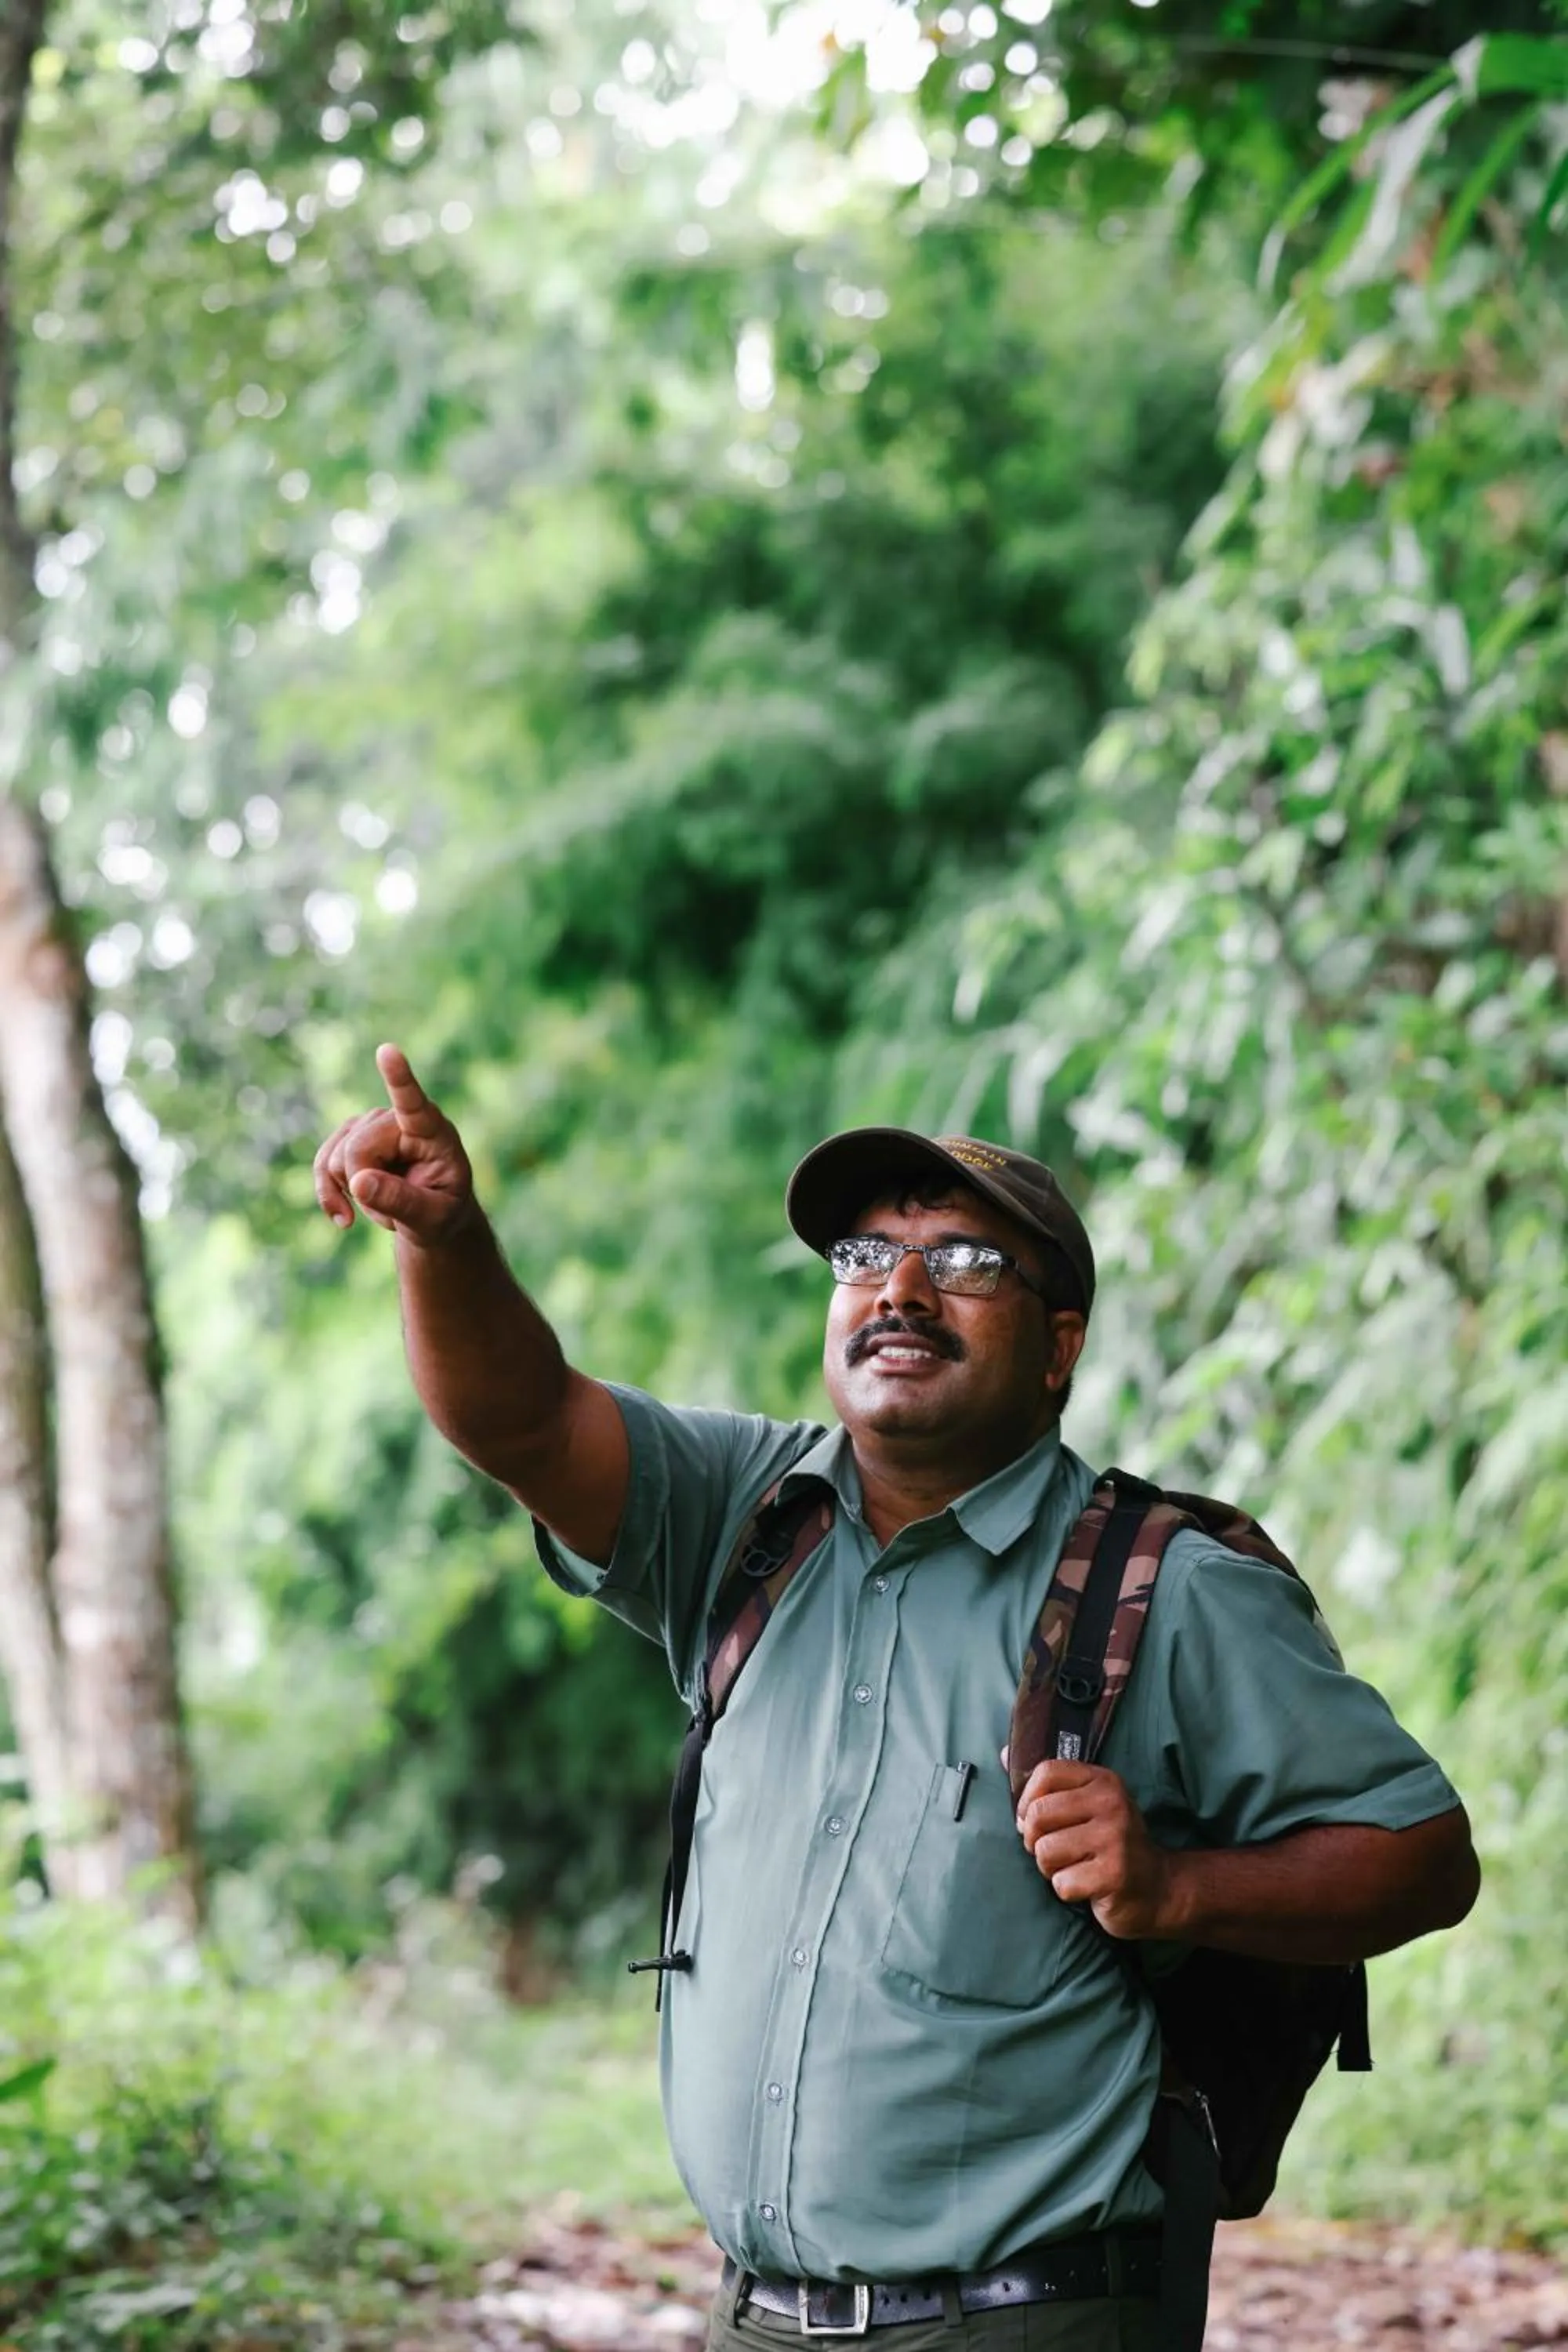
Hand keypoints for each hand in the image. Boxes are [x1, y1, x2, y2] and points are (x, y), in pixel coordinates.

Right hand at [314, 1043, 475, 1246]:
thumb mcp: (433, 1218)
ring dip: (351, 1193)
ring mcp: (370, 1125)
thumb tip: (358, 1181)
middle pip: (357, 1149)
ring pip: (334, 1158)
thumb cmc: (442, 1213)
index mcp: (432, 1131)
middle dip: (364, 1187)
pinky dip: (329, 1194)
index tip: (388, 1050)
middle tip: (396, 1211)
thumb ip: (401, 1201)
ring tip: (386, 1207)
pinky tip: (344, 1218)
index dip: (398, 1078)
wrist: (431, 1216)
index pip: (412, 1102)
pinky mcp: (350, 1136)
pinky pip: (322, 1164)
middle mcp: (398, 1119)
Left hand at [1014, 1759, 1177, 1940]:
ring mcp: (1115, 1839)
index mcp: (1103, 1781)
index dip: (1026, 1799)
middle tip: (1053, 1849)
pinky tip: (1086, 1885)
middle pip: (1038, 1814)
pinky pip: (1061, 1883)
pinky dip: (1066, 1889)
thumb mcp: (1088, 1804)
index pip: (1046, 1772)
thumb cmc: (1111, 1843)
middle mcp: (1111, 1804)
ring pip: (1045, 1851)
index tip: (1030, 1818)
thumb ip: (1048, 1783)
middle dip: (1034, 1839)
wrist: (1157, 1887)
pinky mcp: (1113, 1875)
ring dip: (1050, 1868)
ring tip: (1072, 1866)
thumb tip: (1003, 1754)